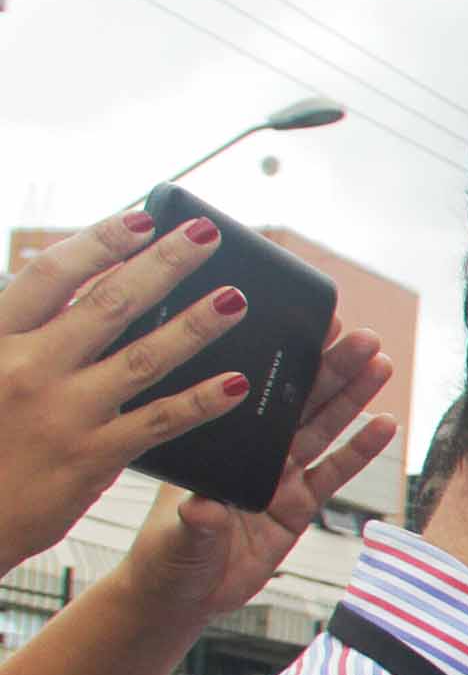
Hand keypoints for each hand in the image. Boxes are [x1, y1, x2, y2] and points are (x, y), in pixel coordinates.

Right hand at [0, 207, 266, 569]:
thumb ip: (15, 325)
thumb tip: (44, 269)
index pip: (54, 275)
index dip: (101, 242)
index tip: (143, 219)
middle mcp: (30, 365)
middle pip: (110, 303)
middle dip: (164, 264)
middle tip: (207, 236)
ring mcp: (65, 410)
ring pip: (145, 356)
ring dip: (196, 325)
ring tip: (236, 301)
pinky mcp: (92, 455)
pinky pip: (160, 420)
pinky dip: (202, 401)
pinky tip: (237, 385)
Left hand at [104, 324, 396, 632]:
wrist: (179, 596)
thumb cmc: (162, 558)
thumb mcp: (173, 538)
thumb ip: (194, 522)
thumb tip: (201, 507)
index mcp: (216, 447)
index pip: (252, 391)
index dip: (283, 358)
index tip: (309, 327)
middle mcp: (250, 454)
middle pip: (297, 402)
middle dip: (331, 367)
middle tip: (362, 338)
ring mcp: (277, 478)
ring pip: (321, 429)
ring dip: (353, 397)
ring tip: (381, 365)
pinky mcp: (297, 508)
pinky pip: (334, 475)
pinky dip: (360, 452)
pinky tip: (385, 426)